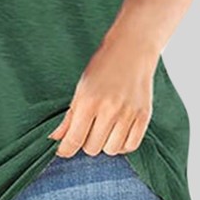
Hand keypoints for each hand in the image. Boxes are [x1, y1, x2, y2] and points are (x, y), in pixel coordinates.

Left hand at [48, 37, 157, 157]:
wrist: (132, 49)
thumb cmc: (103, 66)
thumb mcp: (81, 87)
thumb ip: (69, 116)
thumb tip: (55, 138)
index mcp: (88, 101)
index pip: (74, 140)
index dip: (65, 150)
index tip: (63, 151)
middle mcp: (109, 109)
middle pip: (92, 148)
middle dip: (86, 143)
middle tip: (87, 130)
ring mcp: (128, 114)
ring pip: (111, 150)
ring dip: (105, 144)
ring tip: (104, 129)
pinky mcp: (144, 116)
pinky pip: (131, 146)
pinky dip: (122, 144)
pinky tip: (117, 132)